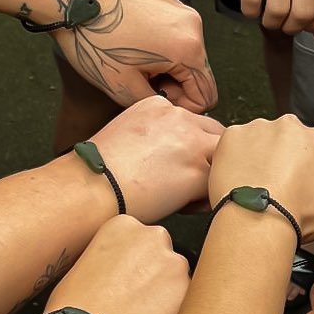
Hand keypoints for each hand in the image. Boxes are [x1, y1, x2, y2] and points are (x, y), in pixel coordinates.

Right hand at [31, 215, 189, 313]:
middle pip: (163, 254)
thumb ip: (113, 256)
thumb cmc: (75, 305)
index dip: (135, 263)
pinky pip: (186, 301)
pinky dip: (175, 312)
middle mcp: (153, 237)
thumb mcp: (85, 262)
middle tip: (137, 297)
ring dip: (166, 293)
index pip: (141, 240)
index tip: (128, 277)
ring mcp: (174, 262)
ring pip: (177, 278)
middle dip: (155, 273)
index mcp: (124, 225)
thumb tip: (122, 269)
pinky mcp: (188, 290)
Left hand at [55, 0, 216, 111]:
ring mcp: (179, 8)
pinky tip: (130, 44)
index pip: (205, 97)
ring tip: (132, 63)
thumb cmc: (91, 39)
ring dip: (166, 65)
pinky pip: (174, 33)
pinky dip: (159, 45)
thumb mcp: (123, 89)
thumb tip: (171, 106)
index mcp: (189, 49)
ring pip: (186, 54)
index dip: (180, 107)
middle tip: (139, 83)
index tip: (155, 100)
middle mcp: (193, 24)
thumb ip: (158, 104)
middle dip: (174, 85)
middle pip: (198, 74)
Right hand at [86, 98, 222, 219]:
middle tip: (189, 182)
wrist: (91, 188)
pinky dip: (205, 199)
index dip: (189, 146)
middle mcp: (178, 118)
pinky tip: (183, 206)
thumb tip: (163, 159)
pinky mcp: (197, 171)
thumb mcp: (124, 136)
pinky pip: (217, 185)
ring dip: (212, 176)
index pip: (192, 123)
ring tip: (189, 195)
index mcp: (158, 106)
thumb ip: (151, 138)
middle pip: (215, 135)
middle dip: (208, 158)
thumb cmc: (97, 172)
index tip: (175, 165)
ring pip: (223, 158)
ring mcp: (191, 143)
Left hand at [208, 115, 313, 242]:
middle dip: (282, 160)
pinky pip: (232, 146)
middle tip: (277, 186)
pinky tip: (238, 181)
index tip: (301, 184)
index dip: (308, 169)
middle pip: (285, 141)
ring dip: (257, 158)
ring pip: (258, 141)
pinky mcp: (231, 135)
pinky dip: (234, 161)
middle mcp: (288, 126)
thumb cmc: (297, 214)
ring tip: (255, 186)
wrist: (259, 220)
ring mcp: (258, 128)